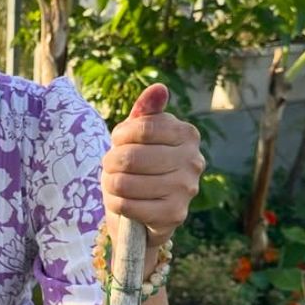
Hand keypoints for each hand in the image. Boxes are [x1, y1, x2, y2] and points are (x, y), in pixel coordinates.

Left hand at [100, 84, 204, 247]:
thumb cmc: (138, 166)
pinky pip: (127, 205)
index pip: (142, 127)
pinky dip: (115, 203)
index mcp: (187, 134)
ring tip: (118, 183)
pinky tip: (122, 202)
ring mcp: (186, 189)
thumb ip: (145, 112)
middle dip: (111, 162)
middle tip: (113, 166)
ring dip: (111, 183)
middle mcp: (193, 161)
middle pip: (131, 156)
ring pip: (125, 182)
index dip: (120, 136)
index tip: (119, 141)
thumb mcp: (138, 136)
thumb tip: (159, 88)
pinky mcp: (174, 215)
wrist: (144, 211)